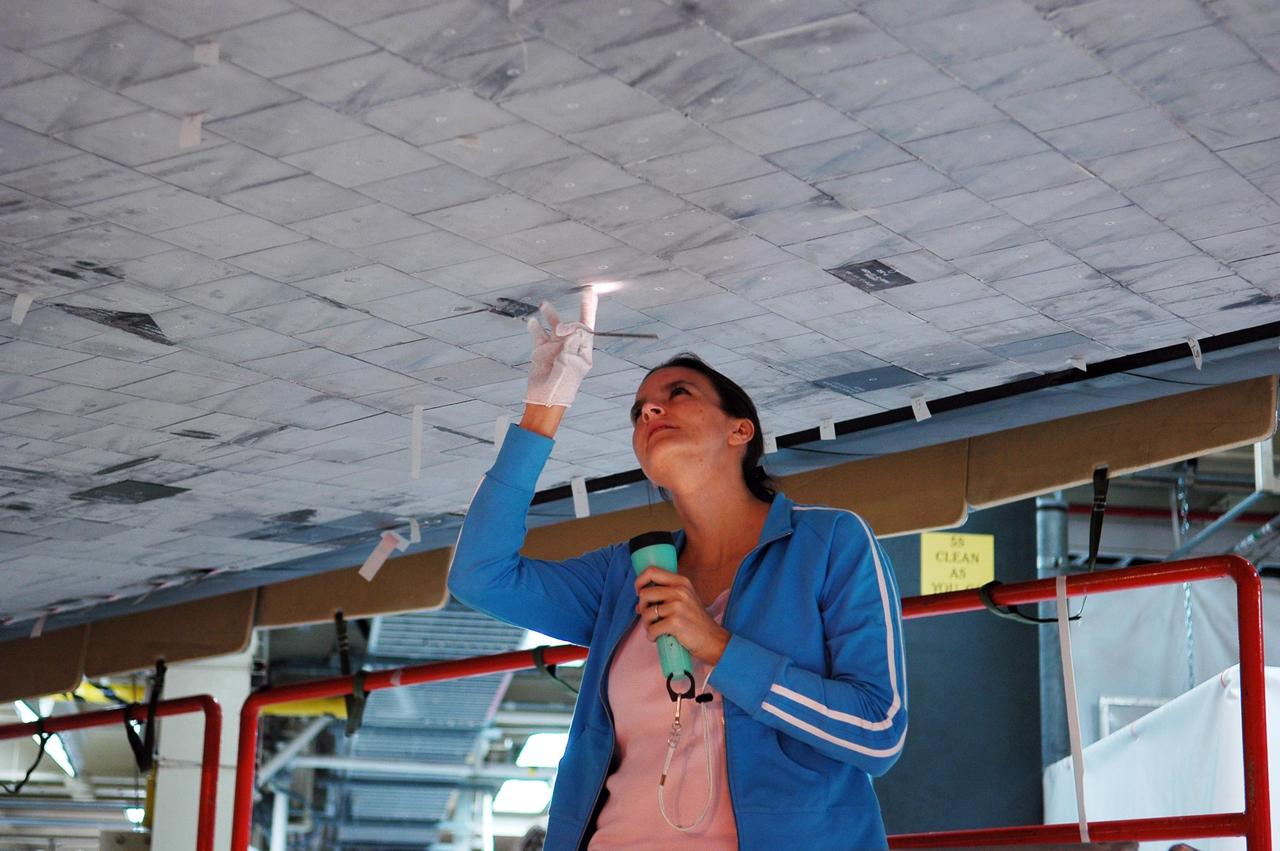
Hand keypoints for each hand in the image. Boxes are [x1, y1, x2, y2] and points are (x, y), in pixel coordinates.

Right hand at [524, 288, 597, 407]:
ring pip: (554, 326)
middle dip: (584, 307)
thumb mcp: (571, 362)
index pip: (587, 327)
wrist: (545, 399)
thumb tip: (569, 326)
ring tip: (544, 304)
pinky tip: (533, 321)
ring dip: (551, 314)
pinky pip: (538, 335)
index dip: (585, 313)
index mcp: (582, 351)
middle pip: (575, 323)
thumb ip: (572, 341)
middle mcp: (570, 347)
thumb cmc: (562, 384)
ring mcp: (555, 348)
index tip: (581, 303)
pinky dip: (535, 327)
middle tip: (589, 291)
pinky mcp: (541, 351)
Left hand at [634, 567, 729, 664]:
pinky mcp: (675, 623)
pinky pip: (651, 629)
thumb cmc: (696, 621)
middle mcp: (680, 591)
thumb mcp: (685, 599)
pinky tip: (658, 638)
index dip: (639, 581)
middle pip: (645, 593)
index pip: (652, 571)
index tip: (639, 593)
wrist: (712, 640)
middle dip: (642, 608)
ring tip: (655, 629)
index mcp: (681, 582)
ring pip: (646, 613)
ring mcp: (678, 606)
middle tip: (650, 618)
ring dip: (647, 625)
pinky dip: (651, 636)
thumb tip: (638, 605)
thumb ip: (665, 596)